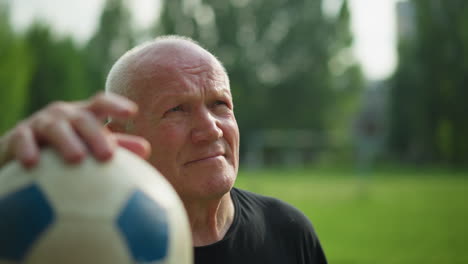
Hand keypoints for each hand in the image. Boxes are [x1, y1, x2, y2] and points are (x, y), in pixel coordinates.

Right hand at [0, 92, 150, 167]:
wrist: (25, 151)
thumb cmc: (68, 148)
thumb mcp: (91, 145)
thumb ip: (118, 146)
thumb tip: (147, 148)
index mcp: (85, 114)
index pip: (102, 103)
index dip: (116, 105)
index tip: (132, 113)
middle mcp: (64, 114)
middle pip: (82, 119)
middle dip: (96, 135)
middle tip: (108, 155)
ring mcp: (41, 123)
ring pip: (55, 128)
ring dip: (66, 142)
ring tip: (78, 159)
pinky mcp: (18, 135)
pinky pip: (22, 140)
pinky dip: (27, 149)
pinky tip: (33, 163)